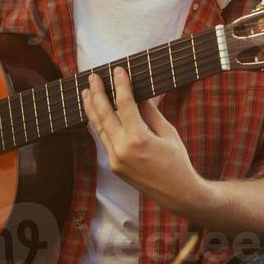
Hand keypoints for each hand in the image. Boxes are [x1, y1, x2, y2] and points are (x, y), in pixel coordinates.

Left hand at [80, 67, 208, 215]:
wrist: (177, 194)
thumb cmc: (177, 161)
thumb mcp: (168, 133)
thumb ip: (150, 112)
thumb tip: (138, 95)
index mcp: (138, 139)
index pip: (124, 104)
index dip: (120, 85)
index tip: (118, 70)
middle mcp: (122, 149)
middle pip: (103, 114)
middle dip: (97, 93)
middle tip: (93, 77)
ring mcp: (115, 159)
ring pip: (98, 128)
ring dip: (92, 108)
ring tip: (86, 92)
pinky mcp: (114, 166)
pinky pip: (104, 140)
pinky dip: (99, 125)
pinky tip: (97, 114)